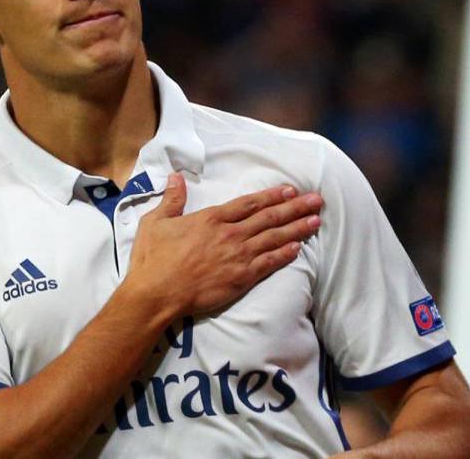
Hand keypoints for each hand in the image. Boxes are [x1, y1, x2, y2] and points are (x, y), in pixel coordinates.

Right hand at [126, 173, 322, 315]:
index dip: (271, 195)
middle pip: (269, 217)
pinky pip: (269, 263)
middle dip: (295, 208)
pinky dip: (285, 254)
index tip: (289, 190)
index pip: (249, 203)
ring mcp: (238, 256)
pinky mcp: (241, 278)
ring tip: (316, 220)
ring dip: (297, 228)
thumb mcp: (156, 222)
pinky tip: (298, 248)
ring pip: (274, 238)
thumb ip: (171, 199)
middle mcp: (230, 234)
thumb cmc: (153, 259)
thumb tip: (176, 177)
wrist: (157, 293)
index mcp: (212, 218)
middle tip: (317, 200)